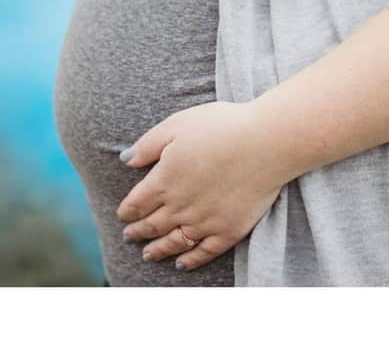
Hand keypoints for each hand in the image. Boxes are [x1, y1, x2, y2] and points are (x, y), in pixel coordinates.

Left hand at [116, 101, 294, 271]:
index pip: (137, 203)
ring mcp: (205, 222)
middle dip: (137, 232)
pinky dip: (190, 261)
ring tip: (148, 254)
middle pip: (152, 225)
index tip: (123, 215)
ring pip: (174, 242)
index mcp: (164, 180)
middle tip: (129, 236)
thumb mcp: (176, 125)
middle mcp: (180, 206)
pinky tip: (181, 264)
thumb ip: (148, 144)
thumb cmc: (222, 126)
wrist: (266, 142)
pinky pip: (204, 252)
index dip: (127, 211)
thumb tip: (125, 160)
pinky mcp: (229, 230)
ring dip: (157, 250)